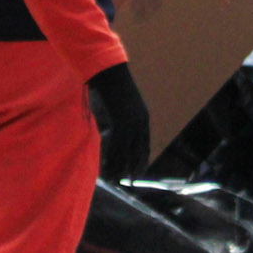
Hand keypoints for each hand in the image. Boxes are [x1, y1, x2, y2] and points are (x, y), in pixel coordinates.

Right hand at [88, 63, 151, 180]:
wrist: (108, 71)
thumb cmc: (111, 85)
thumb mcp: (121, 104)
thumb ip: (120, 119)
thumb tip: (111, 130)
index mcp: (143, 118)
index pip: (145, 144)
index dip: (142, 159)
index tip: (138, 170)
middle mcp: (140, 124)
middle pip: (137, 152)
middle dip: (133, 167)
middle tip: (129, 181)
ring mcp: (130, 125)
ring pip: (125, 153)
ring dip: (120, 168)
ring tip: (116, 179)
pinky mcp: (119, 124)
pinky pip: (115, 147)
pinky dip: (111, 160)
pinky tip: (107, 168)